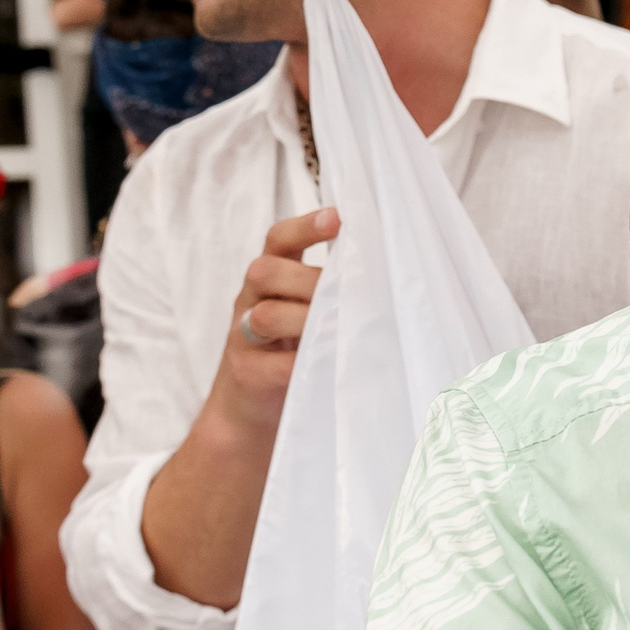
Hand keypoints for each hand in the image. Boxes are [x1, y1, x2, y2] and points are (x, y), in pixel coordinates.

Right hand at [212, 206, 337, 434]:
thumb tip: (386, 276)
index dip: (305, 226)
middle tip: (345, 294)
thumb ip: (332, 291)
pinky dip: (301, 363)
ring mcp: (242, 337)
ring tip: (337, 330)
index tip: (337, 217)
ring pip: (265, 315)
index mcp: (271, 280)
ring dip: (305, 320)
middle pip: (266, 271)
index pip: (278, 240)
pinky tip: (327, 364)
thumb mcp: (309, 314)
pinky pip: (272, 363)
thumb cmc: (292, 353)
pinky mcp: (246, 373)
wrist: (249, 411)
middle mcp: (251, 301)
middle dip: (308, 279)